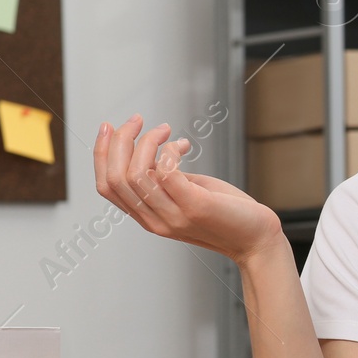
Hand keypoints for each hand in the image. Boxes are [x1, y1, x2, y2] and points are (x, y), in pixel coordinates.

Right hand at [93, 114, 283, 263]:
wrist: (256, 238)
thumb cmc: (225, 212)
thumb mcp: (186, 193)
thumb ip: (163, 179)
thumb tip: (148, 151)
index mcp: (147, 217)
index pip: (106, 186)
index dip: (101, 154)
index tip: (108, 127)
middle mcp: (154, 220)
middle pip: (115, 178)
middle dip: (120, 140)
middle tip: (137, 120)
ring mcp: (173, 216)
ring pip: (136, 173)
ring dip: (147, 141)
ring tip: (165, 129)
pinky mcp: (194, 206)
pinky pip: (166, 171)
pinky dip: (170, 150)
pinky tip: (185, 145)